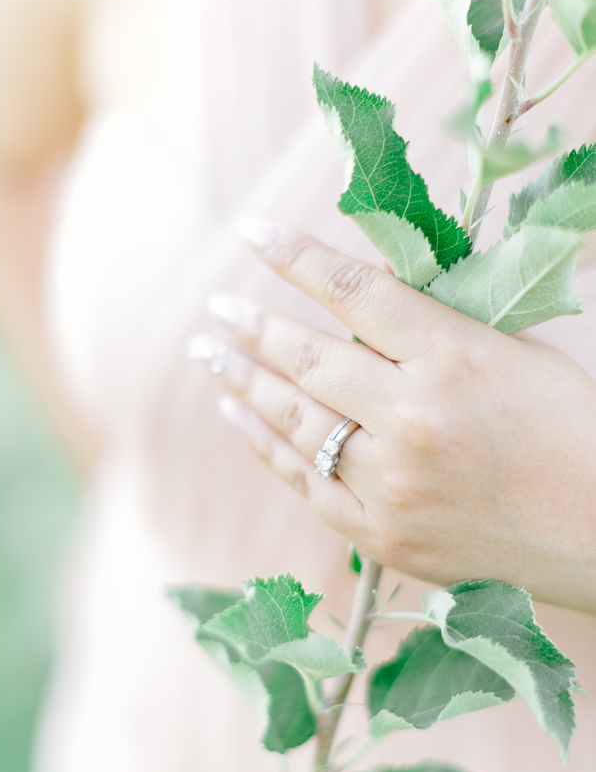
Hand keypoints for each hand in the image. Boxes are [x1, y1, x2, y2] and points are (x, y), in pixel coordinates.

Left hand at [193, 221, 595, 613]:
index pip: (353, 292)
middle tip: (217, 307)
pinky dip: (265, 445)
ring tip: (211, 353)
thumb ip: (435, 327)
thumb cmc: (570, 429)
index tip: (251, 234)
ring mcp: (391, 485)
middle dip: (253, 325)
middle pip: (308, 358)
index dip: (294, 257)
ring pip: (294, 420)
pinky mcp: (382, 537)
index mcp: (454, 358)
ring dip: (244, 381)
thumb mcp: (515, 353)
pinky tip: (239, 417)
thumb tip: (356, 298)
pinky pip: (305, 482)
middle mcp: (412, 419)